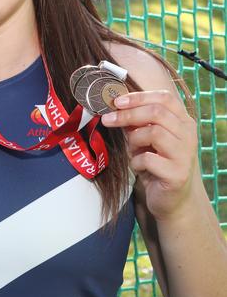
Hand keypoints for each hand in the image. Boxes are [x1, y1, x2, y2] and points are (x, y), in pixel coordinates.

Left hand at [101, 90, 199, 221]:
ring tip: (132, 151)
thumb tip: (114, 106)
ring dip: (134, 140)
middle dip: (128, 114)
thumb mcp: (145, 139)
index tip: (117, 102)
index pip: (164, 98)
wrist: (171, 199)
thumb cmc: (156, 163)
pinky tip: (138, 168)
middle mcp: (188, 135)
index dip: (139, 97)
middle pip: (157, 112)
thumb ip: (136, 122)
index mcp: (183, 121)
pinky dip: (136, 162)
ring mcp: (185, 154)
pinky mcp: (177, 174)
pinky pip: (148, 159)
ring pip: (153, 133)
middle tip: (107, 120)